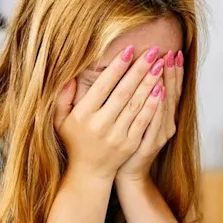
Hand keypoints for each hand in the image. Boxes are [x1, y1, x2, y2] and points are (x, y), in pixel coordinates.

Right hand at [54, 45, 165, 182]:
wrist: (89, 172)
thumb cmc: (75, 141)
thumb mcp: (60, 120)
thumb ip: (62, 98)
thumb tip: (69, 76)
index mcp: (83, 116)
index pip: (103, 87)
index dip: (117, 68)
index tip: (129, 49)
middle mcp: (100, 125)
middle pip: (123, 92)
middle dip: (139, 70)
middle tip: (153, 51)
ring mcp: (117, 136)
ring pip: (136, 105)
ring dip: (149, 83)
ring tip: (160, 65)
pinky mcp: (130, 144)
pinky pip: (144, 121)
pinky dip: (153, 105)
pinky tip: (161, 89)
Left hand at [117, 49, 182, 182]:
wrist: (126, 174)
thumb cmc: (126, 142)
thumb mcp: (135, 119)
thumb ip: (138, 97)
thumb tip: (140, 73)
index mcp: (163, 117)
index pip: (171, 89)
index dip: (174, 71)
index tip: (173, 51)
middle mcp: (167, 125)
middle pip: (171, 94)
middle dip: (171, 72)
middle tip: (170, 52)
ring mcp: (160, 135)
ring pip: (165, 105)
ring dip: (165, 83)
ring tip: (164, 65)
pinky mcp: (149, 144)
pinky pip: (155, 121)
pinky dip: (158, 105)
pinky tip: (158, 90)